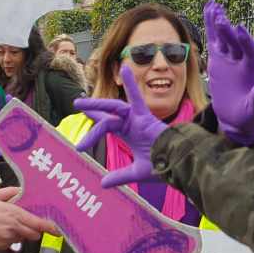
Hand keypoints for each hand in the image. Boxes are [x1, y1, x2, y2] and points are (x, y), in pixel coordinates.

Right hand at [0, 186, 53, 251]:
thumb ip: (9, 192)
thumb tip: (20, 190)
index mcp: (14, 215)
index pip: (38, 224)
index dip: (50, 227)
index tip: (57, 229)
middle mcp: (14, 229)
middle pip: (34, 234)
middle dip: (33, 230)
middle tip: (26, 223)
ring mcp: (8, 240)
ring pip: (23, 239)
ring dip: (20, 234)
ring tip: (7, 226)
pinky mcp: (2, 248)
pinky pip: (11, 244)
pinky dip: (10, 239)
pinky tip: (0, 232)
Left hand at [73, 67, 166, 186]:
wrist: (176, 165)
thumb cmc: (162, 166)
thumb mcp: (135, 172)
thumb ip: (120, 176)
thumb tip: (103, 184)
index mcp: (129, 134)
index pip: (108, 126)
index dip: (95, 126)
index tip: (82, 131)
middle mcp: (131, 124)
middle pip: (108, 115)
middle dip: (93, 110)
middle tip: (77, 104)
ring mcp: (137, 119)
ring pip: (114, 108)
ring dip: (97, 105)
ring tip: (79, 104)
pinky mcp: (144, 116)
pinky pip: (136, 97)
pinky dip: (132, 83)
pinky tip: (126, 68)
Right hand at [202, 0, 253, 145]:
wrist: (237, 118)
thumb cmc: (249, 115)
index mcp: (252, 69)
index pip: (249, 51)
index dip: (245, 40)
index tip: (239, 28)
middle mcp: (241, 60)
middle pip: (235, 42)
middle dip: (228, 31)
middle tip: (221, 18)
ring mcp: (229, 58)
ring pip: (224, 37)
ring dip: (219, 22)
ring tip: (214, 6)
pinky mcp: (217, 60)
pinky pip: (214, 39)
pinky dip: (210, 25)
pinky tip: (209, 8)